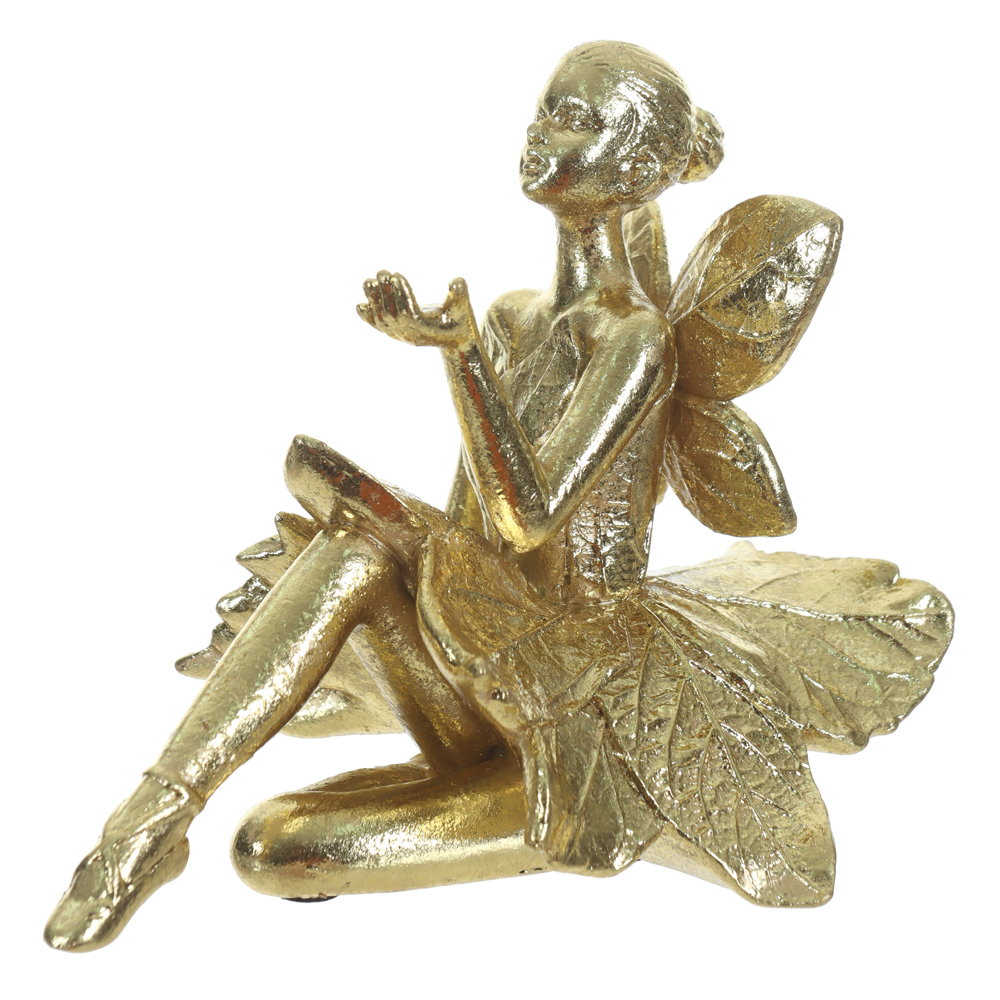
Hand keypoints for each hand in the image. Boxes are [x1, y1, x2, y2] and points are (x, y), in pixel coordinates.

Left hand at [357, 271, 475, 348]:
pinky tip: (360, 306)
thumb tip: (457, 281)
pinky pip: (380, 328)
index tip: (396, 275)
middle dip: (386, 293)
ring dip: (374, 300)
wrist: (455, 342)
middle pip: (392, 315)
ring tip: (368, 281)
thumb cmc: (460, 322)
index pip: (408, 313)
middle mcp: (410, 336)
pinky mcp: (396, 335)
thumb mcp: (463, 308)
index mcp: (426, 331)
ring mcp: (401, 337)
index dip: (401, 295)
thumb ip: (461, 295)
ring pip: (382, 320)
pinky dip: (369, 318)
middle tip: (382, 272)